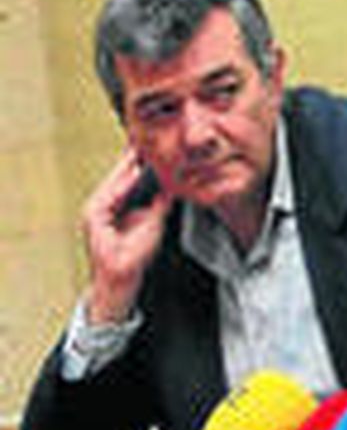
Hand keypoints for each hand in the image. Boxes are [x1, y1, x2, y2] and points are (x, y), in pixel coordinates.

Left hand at [81, 151, 172, 325]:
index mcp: (98, 211)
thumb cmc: (122, 270)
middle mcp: (98, 208)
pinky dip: (140, 182)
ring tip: (151, 151)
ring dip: (137, 169)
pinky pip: (128, 194)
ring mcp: (106, 212)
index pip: (120, 180)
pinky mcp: (115, 218)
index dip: (135, 164)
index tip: (148, 148)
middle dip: (134, 160)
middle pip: (119, 177)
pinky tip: (151, 174)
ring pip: (123, 183)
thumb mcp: (144, 241)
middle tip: (149, 140)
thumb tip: (167, 192)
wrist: (114, 289)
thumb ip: (156, 214)